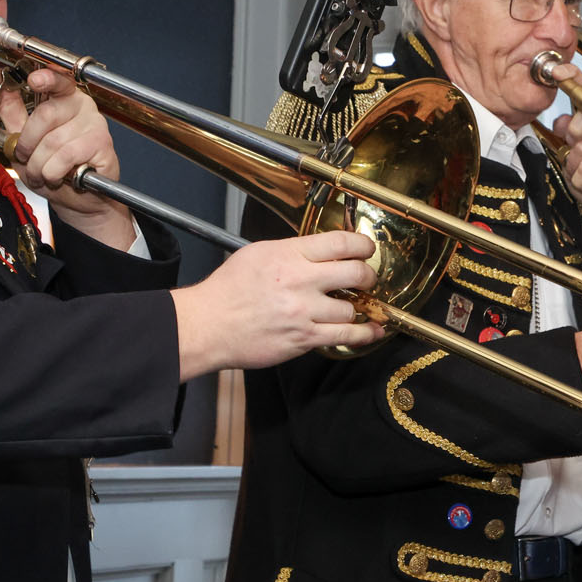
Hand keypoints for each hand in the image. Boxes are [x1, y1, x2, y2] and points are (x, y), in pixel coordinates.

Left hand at [0, 66, 134, 247]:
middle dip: (26, 143)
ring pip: (52, 142)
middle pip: (46, 114)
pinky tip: (56, 176)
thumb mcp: (24, 139)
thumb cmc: (53, 167)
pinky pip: (65, 157)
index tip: (34, 79)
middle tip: (25, 157)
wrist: (77, 199)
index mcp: (65, 97)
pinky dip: (52, 172)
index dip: (47, 78)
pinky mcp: (102, 145)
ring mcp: (95, 124)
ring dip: (37, 165)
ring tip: (41, 172)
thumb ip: (12, 110)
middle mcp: (83, 106)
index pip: (58, 80)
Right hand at [172, 230, 382, 379]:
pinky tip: (372, 329)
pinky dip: (364, 333)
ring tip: (351, 306)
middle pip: (355, 273)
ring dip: (355, 307)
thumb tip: (320, 250)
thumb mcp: (257, 253)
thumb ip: (292, 250)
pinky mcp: (303, 338)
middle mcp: (300, 281)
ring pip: (351, 307)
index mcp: (289, 254)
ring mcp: (303, 311)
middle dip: (368, 275)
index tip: (367, 249)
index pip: (340, 242)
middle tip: (366, 277)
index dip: (362, 244)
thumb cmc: (228, 290)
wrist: (208, 325)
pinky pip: (345, 335)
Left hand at [546, 62, 581, 242]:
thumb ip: (568, 131)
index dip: (571, 77)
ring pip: (579, 147)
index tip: (556, 71)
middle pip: (580, 117)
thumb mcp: (574, 150)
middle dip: (572, 137)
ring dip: (575, 165)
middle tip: (579, 152)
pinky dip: (581, 179)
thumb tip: (562, 118)